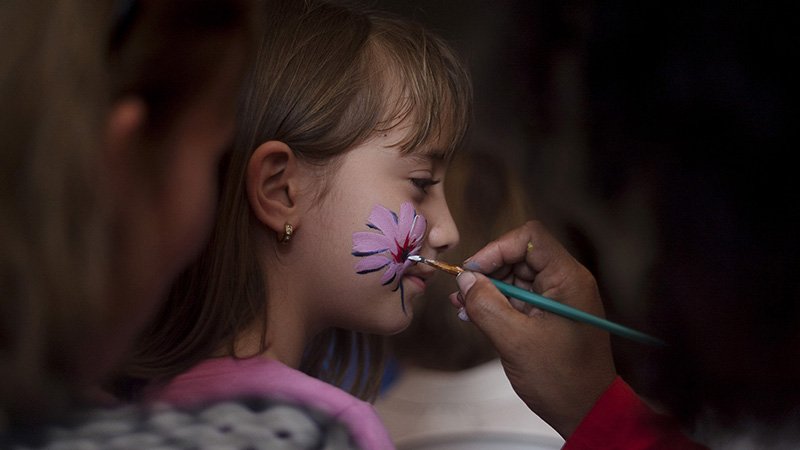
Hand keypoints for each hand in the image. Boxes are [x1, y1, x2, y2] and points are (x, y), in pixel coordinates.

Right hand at [451, 221, 616, 437]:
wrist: (586, 413)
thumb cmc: (562, 379)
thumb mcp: (516, 341)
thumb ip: (486, 305)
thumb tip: (464, 279)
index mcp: (568, 279)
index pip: (529, 238)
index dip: (497, 248)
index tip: (473, 270)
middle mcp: (565, 283)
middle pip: (519, 256)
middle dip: (488, 270)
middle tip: (462, 291)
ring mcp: (557, 299)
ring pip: (515, 277)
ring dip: (487, 288)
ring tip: (461, 305)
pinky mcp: (548, 316)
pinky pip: (517, 298)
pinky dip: (495, 303)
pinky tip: (471, 315)